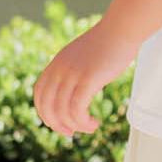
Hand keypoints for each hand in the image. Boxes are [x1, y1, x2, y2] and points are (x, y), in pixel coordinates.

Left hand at [33, 21, 138, 138]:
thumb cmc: (109, 43)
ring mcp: (73, 74)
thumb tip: (75, 85)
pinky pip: (77, 109)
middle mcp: (60, 69)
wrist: (121, 29)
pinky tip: (94, 123)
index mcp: (57, 63)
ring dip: (74, 125)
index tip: (57, 122)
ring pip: (62, 111)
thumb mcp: (83, 56)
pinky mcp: (88, 79)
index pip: (39, 93)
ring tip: (89, 127)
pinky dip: (83, 122)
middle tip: (70, 133)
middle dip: (56, 124)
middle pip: (47, 105)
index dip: (44, 112)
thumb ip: (74, 69)